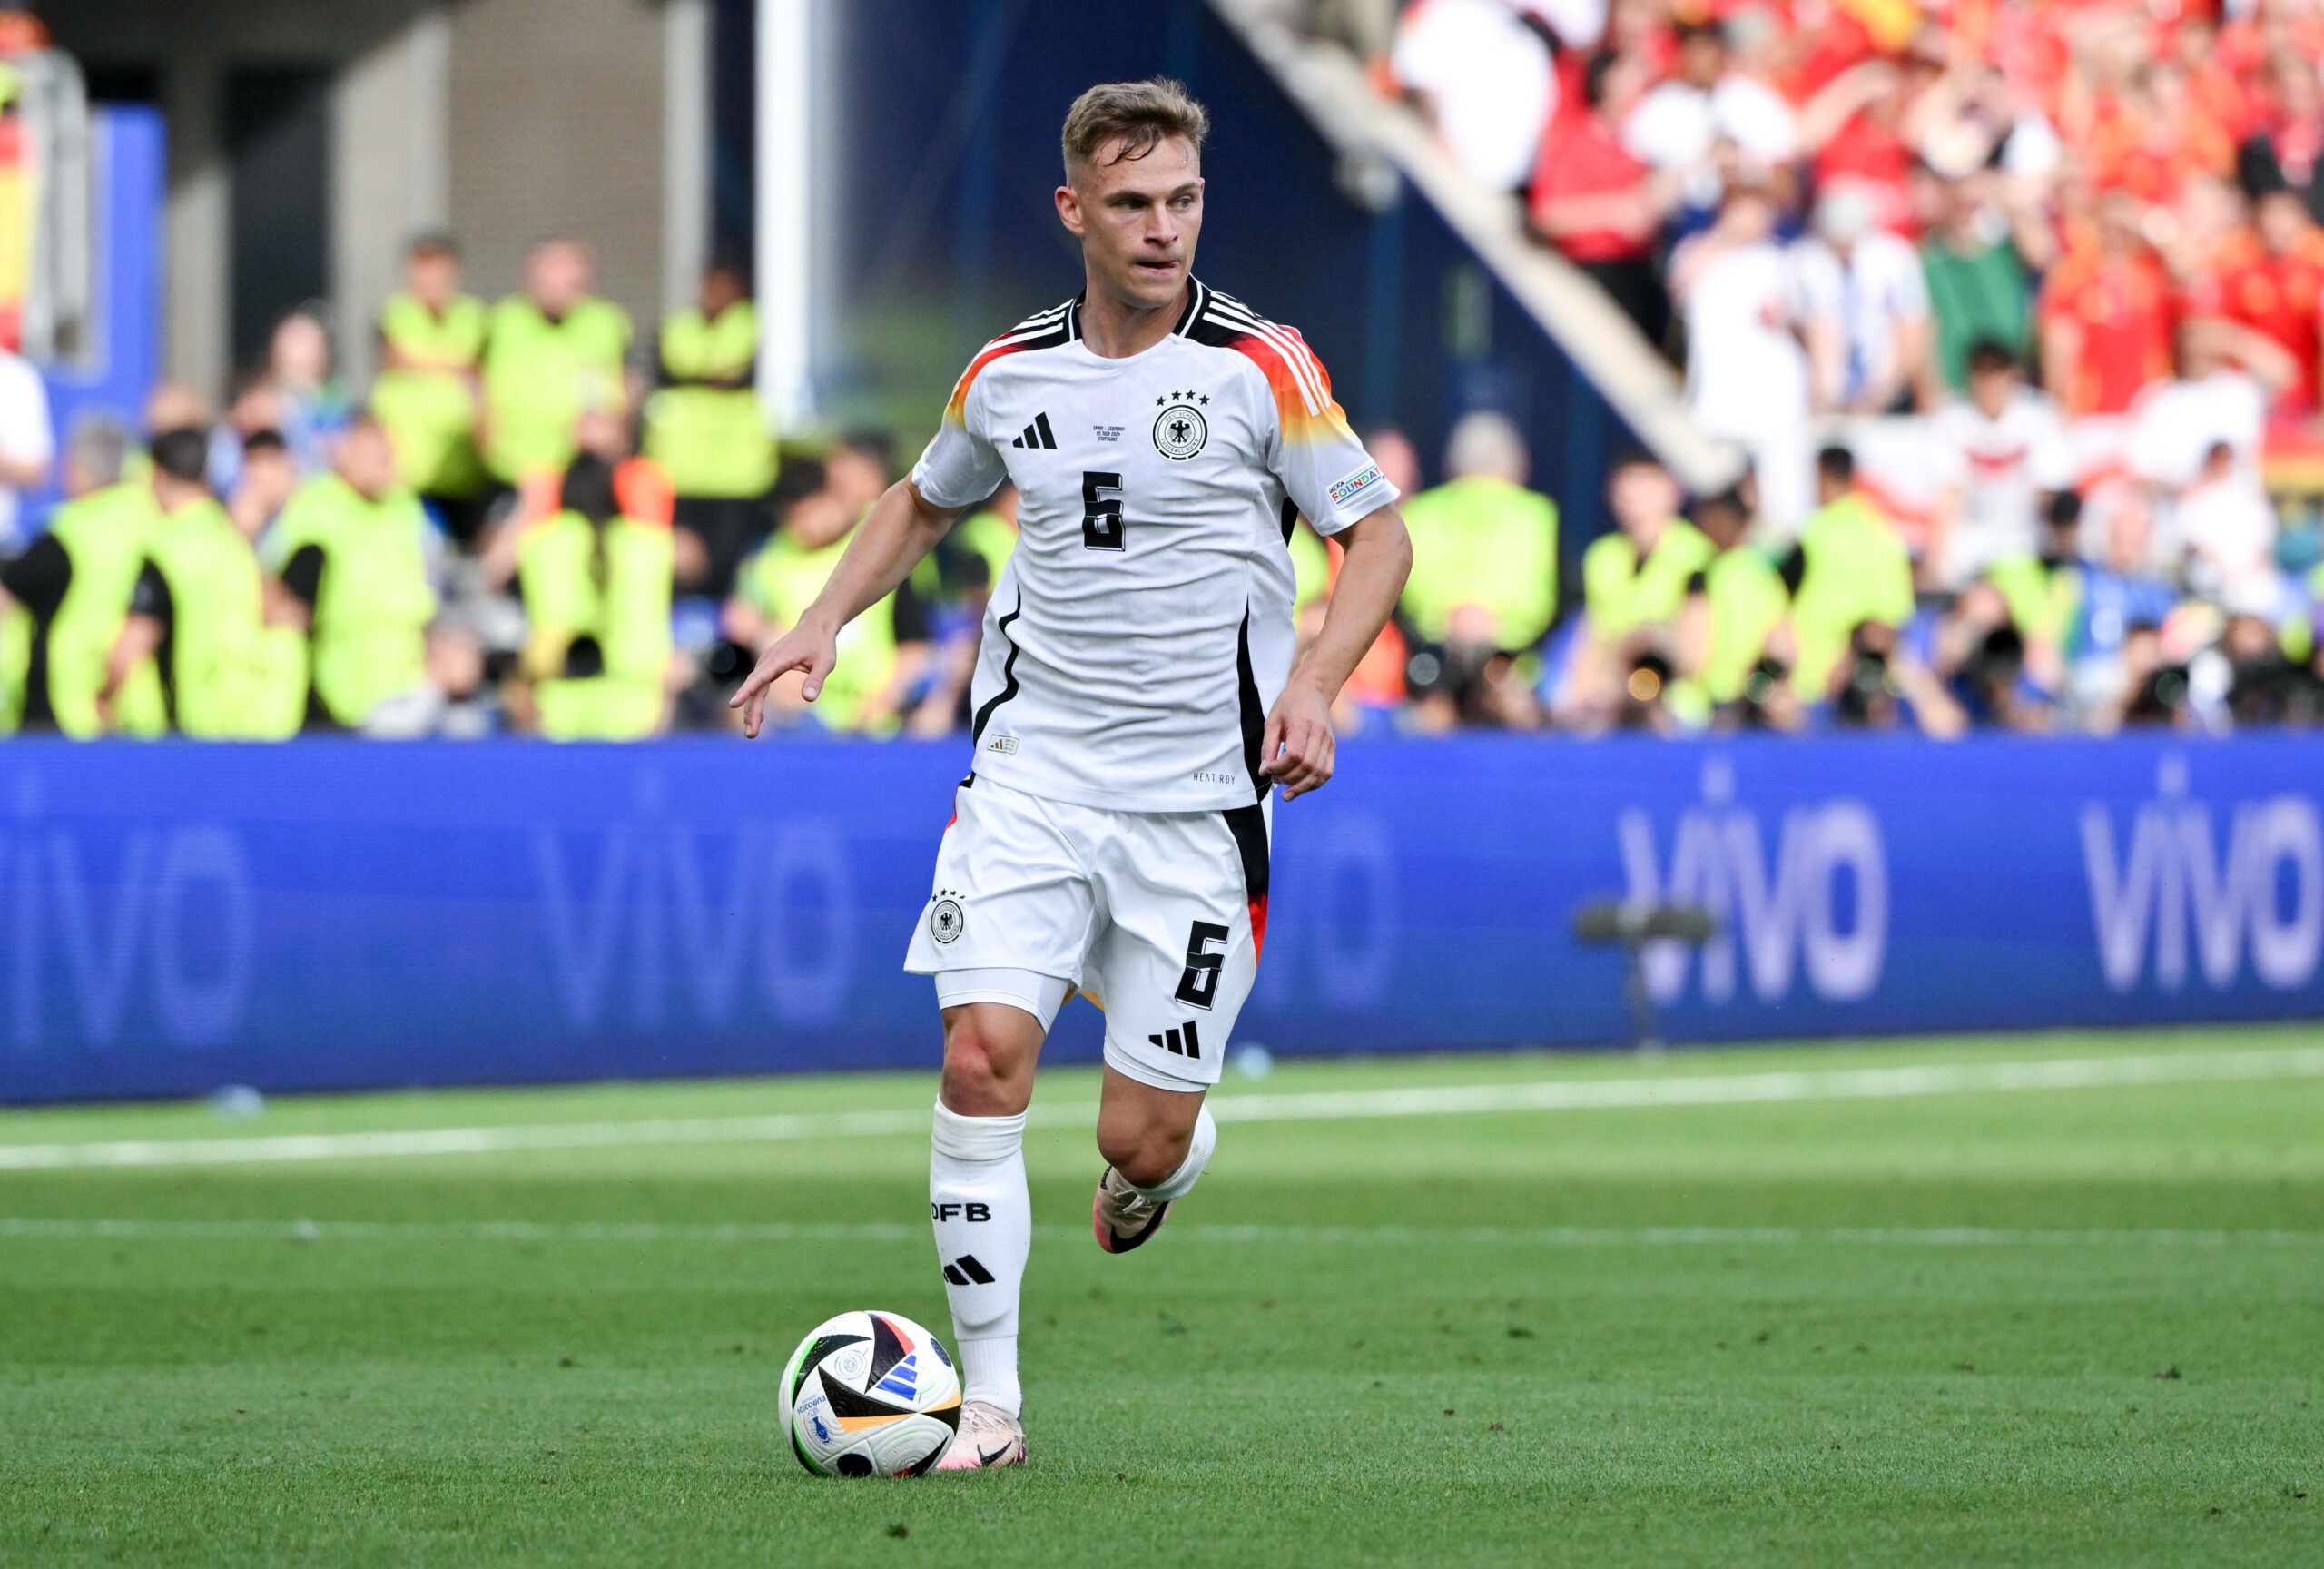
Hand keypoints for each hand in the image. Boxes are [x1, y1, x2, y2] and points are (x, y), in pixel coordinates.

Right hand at [729, 620, 838, 738]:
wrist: (815, 626)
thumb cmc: (821, 644)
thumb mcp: (825, 662)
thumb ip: (816, 679)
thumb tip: (809, 699)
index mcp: (779, 659)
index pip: (759, 678)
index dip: (746, 691)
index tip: (734, 704)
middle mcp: (768, 660)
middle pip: (754, 689)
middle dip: (751, 712)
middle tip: (751, 735)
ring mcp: (766, 663)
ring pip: (755, 689)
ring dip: (752, 710)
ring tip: (752, 733)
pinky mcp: (768, 666)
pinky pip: (758, 686)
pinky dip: (756, 702)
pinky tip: (757, 717)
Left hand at [1259, 681, 1335, 799]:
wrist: (1313, 690)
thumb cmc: (1290, 704)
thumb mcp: (1273, 721)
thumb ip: (1268, 747)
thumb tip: (1264, 770)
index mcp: (1303, 725)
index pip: (1294, 755)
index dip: (1279, 767)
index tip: (1267, 769)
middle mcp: (1319, 734)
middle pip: (1307, 767)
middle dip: (1288, 779)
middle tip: (1275, 779)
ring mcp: (1328, 742)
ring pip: (1319, 773)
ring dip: (1302, 787)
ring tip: (1287, 793)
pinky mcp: (1332, 747)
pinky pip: (1327, 772)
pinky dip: (1314, 784)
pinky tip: (1301, 787)